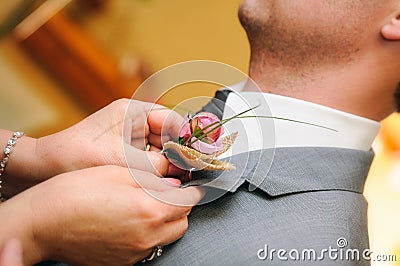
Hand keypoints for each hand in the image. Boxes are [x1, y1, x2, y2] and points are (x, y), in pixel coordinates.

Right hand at [0, 165, 202, 264]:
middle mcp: (147, 236)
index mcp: (151, 210)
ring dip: (165, 222)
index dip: (191, 190)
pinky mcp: (122, 262)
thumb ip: (152, 180)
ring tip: (146, 207)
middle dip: (180, 207)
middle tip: (166, 194)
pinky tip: (130, 222)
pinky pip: (147, 248)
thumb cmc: (77, 192)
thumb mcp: (119, 173)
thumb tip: (173, 185)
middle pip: (182, 223)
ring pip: (166, 238)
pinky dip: (147, 235)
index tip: (188, 185)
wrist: (43, 223)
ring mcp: (135, 253)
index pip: (188, 201)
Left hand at [36, 99, 183, 177]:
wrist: (44, 170)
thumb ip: (159, 166)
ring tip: (177, 181)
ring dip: (169, 166)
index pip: (174, 121)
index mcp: (135, 111)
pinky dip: (157, 172)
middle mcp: (135, 121)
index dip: (191, 139)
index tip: (202, 156)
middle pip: (171, 137)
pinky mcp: (126, 152)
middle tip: (190, 174)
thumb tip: (185, 172)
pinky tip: (162, 183)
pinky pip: (150, 161)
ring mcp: (130, 136)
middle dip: (180, 156)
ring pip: (162, 151)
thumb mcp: (125, 161)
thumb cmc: (77, 158)